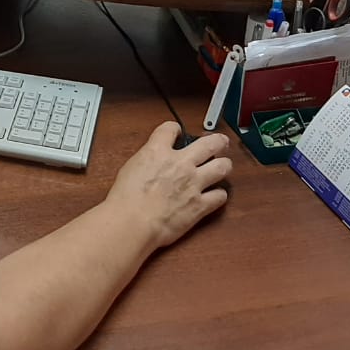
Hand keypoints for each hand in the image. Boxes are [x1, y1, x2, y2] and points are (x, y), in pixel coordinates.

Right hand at [105, 122, 230, 249]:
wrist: (133, 220)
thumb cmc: (126, 198)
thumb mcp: (130, 167)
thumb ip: (147, 160)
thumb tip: (153, 160)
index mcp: (158, 151)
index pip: (171, 128)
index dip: (174, 129)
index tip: (176, 132)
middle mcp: (181, 163)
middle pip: (210, 143)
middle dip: (218, 141)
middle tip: (221, 142)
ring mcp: (194, 183)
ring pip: (222, 166)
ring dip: (224, 165)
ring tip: (223, 166)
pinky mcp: (200, 204)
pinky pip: (220, 196)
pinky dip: (219, 195)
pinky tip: (215, 195)